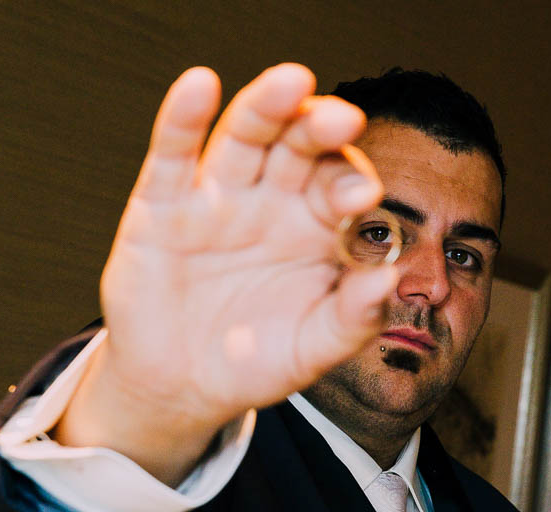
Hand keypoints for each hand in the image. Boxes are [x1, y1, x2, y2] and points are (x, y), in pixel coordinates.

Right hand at [56, 63, 395, 482]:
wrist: (182, 389)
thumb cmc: (254, 364)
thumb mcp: (311, 352)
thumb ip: (353, 320)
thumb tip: (389, 277)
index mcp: (314, 229)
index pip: (340, 186)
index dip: (352, 183)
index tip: (364, 196)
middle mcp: (270, 202)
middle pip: (297, 147)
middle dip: (319, 130)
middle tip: (343, 120)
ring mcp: (216, 198)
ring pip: (243, 138)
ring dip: (265, 107)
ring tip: (292, 83)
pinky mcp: (161, 207)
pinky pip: (173, 156)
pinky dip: (181, 119)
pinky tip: (200, 87)